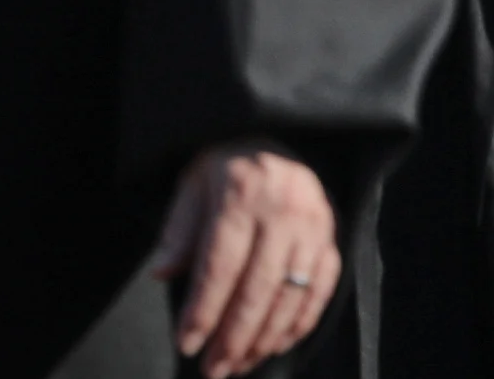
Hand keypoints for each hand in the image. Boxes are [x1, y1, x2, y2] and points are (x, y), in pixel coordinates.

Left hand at [151, 143, 339, 378]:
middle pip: (259, 286)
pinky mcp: (332, 234)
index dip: (204, 309)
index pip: (222, 265)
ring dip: (266, 336)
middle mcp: (285, 208)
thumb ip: (178, 231)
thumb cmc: (225, 169)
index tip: (187, 344)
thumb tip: (161, 273)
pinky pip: (323, 285)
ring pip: (293, 291)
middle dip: (235, 335)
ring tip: (240, 364)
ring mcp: (315, 222)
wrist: (274, 138)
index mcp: (244, 193)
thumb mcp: (192, 187)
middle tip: (213, 369)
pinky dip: (303, 320)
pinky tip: (278, 343)